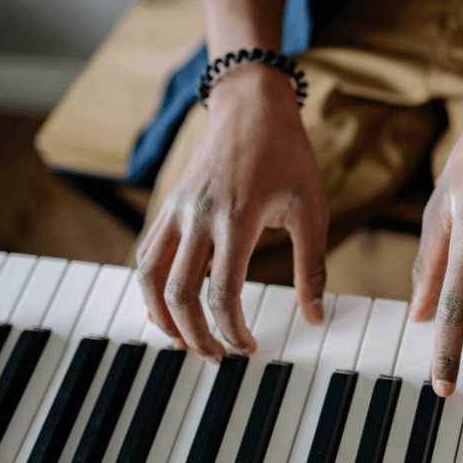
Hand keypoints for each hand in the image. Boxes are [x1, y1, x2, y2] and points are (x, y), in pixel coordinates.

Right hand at [136, 66, 327, 358]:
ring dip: (162, 316)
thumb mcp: (310, 209)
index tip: (249, 348)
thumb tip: (315, 317)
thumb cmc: (287, 155)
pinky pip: (147, 255)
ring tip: (185, 341)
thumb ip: (311, 266)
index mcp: (235, 218)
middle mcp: (197, 216)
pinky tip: (168, 307)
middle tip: (218, 357)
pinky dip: (151, 288)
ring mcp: (176, 209)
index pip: (220, 293)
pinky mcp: (168, 206)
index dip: (232, 329)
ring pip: (148, 276)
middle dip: (194, 334)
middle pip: (177, 293)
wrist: (251, 105)